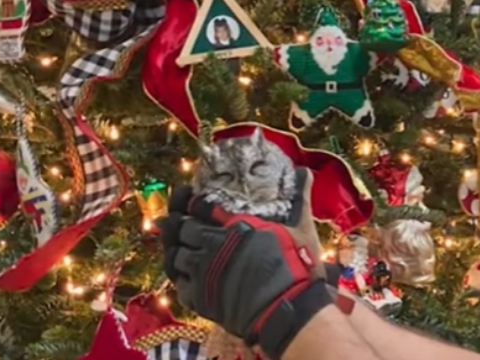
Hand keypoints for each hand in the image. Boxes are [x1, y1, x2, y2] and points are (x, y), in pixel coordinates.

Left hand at [157, 167, 333, 358]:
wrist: (289, 308)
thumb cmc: (296, 266)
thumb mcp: (301, 227)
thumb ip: (299, 198)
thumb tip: (305, 171)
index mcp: (234, 226)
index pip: (201, 207)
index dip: (190, 201)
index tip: (188, 198)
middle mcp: (213, 246)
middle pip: (182, 229)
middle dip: (177, 223)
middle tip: (176, 220)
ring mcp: (204, 272)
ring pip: (175, 256)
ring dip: (175, 250)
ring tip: (177, 247)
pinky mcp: (201, 298)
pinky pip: (180, 286)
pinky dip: (181, 279)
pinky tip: (185, 276)